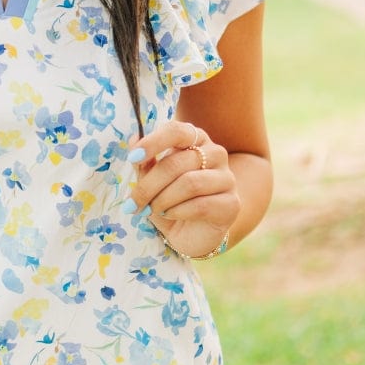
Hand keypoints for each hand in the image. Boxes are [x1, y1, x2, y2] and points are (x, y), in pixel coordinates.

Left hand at [123, 119, 238, 258]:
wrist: (191, 234)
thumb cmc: (170, 201)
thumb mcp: (151, 180)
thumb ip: (145, 161)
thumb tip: (134, 138)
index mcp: (196, 139)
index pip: (177, 130)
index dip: (153, 142)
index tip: (133, 157)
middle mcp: (216, 153)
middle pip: (177, 163)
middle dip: (148, 185)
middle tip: (132, 203)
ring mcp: (227, 178)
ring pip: (189, 184)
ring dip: (163, 200)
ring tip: (153, 210)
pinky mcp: (232, 204)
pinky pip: (200, 205)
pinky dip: (177, 212)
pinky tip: (170, 215)